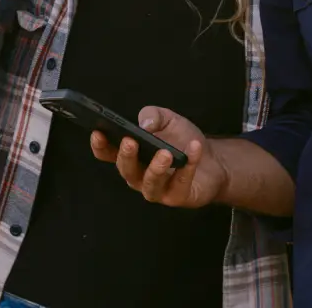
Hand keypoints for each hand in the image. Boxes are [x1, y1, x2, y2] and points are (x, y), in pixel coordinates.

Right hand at [90, 106, 227, 208]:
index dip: (100, 146)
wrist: (213, 159)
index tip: (98, 132)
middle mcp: (140, 175)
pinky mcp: (178, 196)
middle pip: (126, 171)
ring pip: (149, 184)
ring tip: (165, 153)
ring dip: (156, 168)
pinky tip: (194, 148)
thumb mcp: (168, 120)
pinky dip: (188, 166)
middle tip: (130, 141)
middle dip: (126, 157)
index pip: (108, 154)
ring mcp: (158, 189)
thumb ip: (154, 115)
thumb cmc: (182, 139)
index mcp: (132, 156)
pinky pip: (180, 183)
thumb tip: (144, 122)